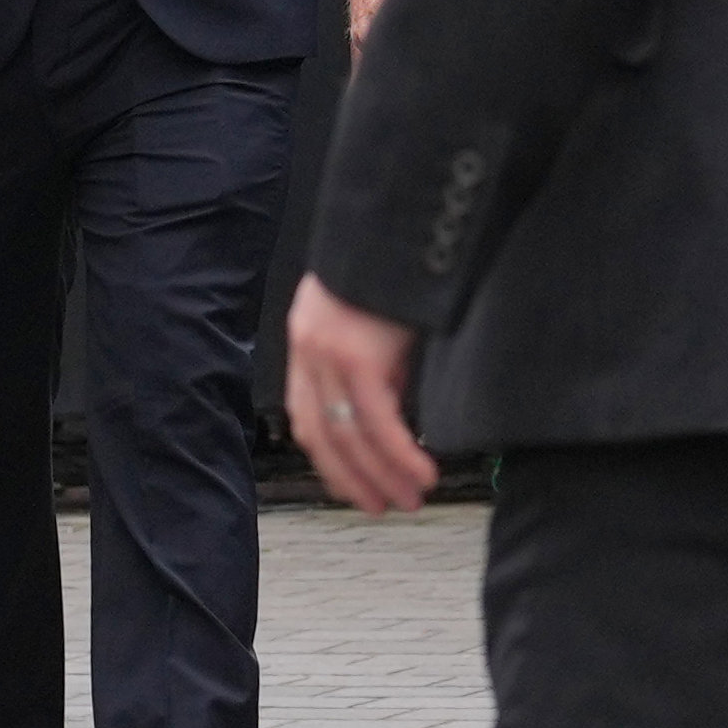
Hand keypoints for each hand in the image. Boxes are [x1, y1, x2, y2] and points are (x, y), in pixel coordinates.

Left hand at [287, 274, 438, 510]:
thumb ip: (374, 358)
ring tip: (410, 500)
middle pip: (325, 436)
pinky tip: (420, 472)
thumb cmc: (388, 262)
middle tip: (384, 506)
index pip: (306, 417)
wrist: (391, 220)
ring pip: (352, 437)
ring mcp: (331, 355)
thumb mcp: (370, 315)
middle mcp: (310, 351)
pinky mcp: (360, 356)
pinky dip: (400, 455)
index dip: (329, 459)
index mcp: (306, 340)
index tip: (352, 485)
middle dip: (355, 479)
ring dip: (382, 476)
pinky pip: (380, 422)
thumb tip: (395, 399)